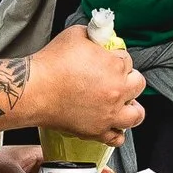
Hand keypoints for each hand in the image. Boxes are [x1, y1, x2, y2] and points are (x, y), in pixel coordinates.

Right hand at [29, 24, 145, 145]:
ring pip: (136, 114)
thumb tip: (98, 37)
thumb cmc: (51, 64)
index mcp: (114, 66)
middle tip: (118, 79)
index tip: (109, 60)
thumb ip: (92, 35)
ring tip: (124, 104)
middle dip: (129, 79)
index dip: (117, 58)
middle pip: (138, 84)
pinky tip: (112, 124)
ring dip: (132, 107)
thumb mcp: (74, 35)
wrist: (35, 90)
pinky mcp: (97, 131)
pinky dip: (117, 132)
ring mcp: (109, 114)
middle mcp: (117, 91)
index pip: (127, 59)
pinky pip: (117, 138)